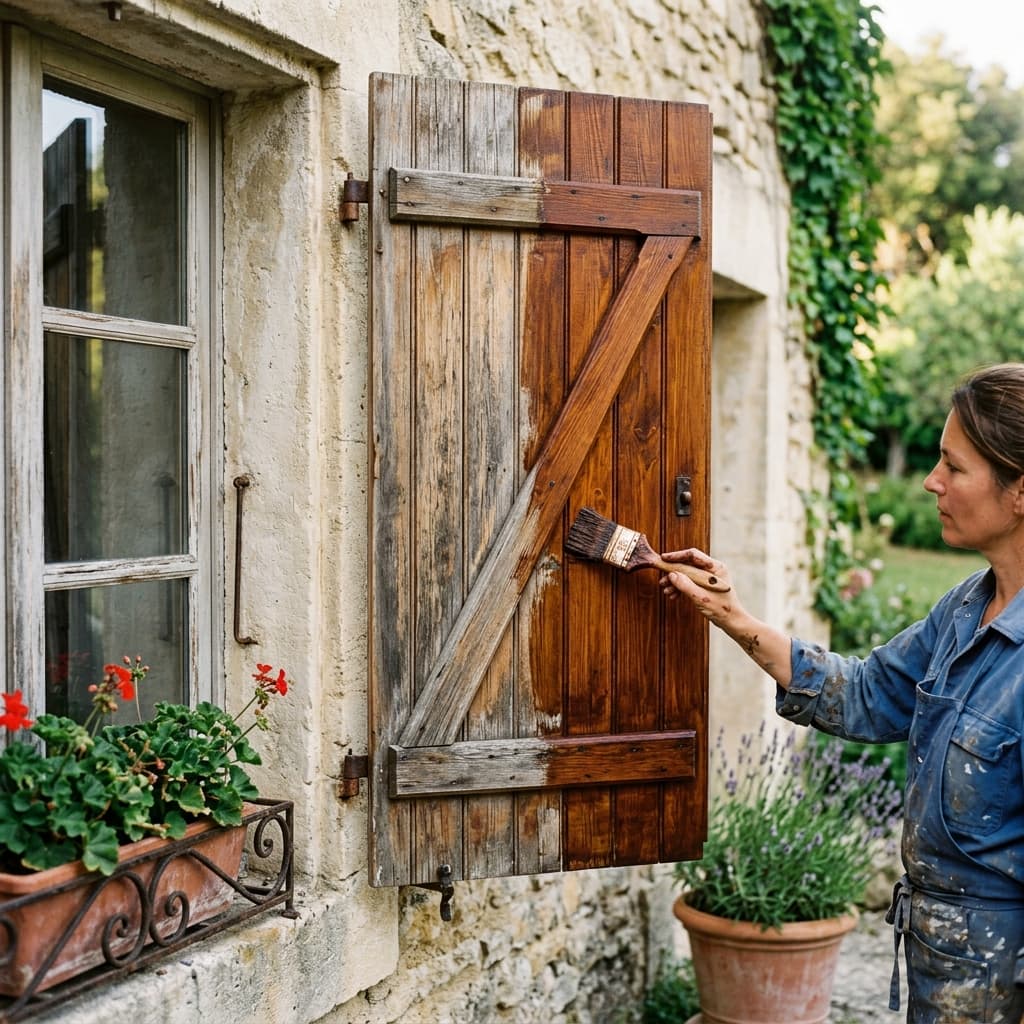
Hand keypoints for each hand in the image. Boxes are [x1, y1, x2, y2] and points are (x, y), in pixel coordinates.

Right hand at [660, 549, 792, 686]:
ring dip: (675, 581)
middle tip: (662, 579)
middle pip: (688, 565)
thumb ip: (686, 585)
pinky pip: (689, 582)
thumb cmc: (722, 609)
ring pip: (687, 574)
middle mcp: (712, 570)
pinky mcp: (704, 585)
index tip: (664, 558)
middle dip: (674, 572)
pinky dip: (681, 587)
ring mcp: (708, 578)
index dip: (677, 556)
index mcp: (716, 567)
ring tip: (666, 589)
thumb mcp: (701, 598)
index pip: (693, 555)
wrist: (732, 621)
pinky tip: (673, 594)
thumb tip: (672, 575)